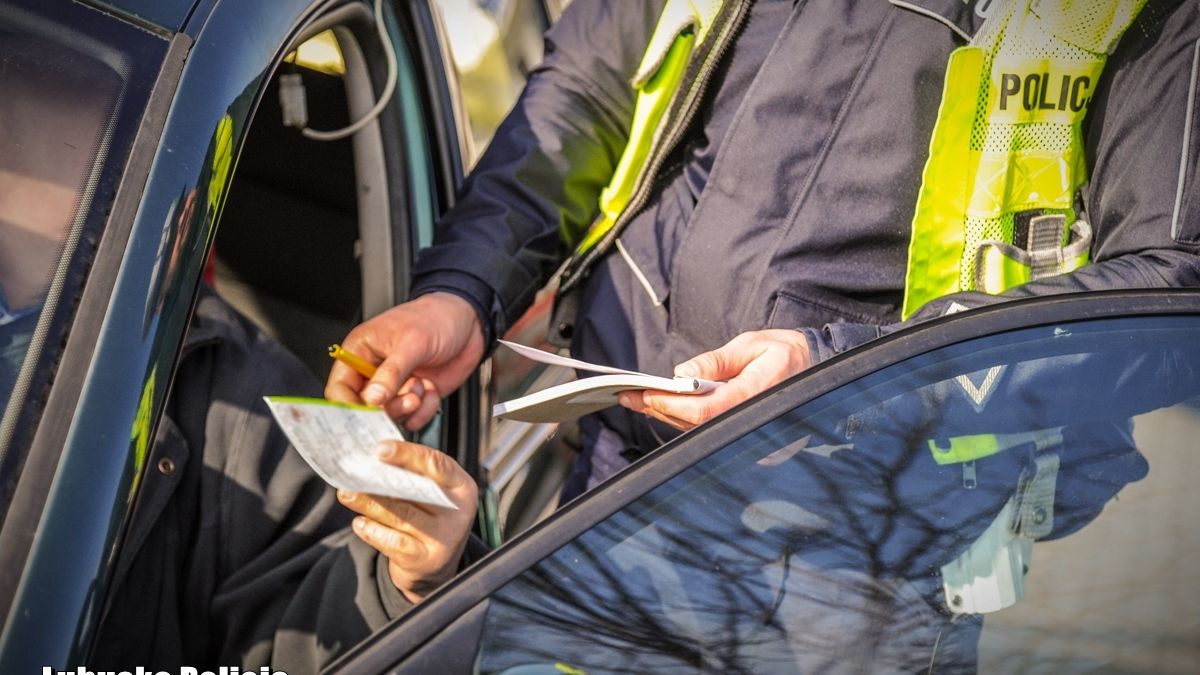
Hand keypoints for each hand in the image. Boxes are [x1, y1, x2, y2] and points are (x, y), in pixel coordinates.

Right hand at [325, 292, 484, 430]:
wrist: (469, 321)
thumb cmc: (436, 318)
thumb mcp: (412, 342)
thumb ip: (391, 372)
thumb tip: (372, 398)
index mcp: (361, 351)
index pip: (340, 387)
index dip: (348, 405)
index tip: (366, 414)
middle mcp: (374, 371)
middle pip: (363, 408)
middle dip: (386, 408)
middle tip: (406, 399)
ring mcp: (395, 386)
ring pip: (389, 416)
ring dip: (407, 408)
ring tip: (421, 388)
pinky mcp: (414, 396)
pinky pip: (412, 418)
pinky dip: (424, 412)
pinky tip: (431, 392)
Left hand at [337, 440, 478, 603]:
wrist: (435, 563)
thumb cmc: (428, 516)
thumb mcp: (431, 493)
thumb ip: (412, 476)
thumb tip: (375, 458)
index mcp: (461, 486)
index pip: (437, 464)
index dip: (408, 455)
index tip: (380, 450)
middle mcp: (457, 512)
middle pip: (416, 490)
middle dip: (382, 480)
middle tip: (354, 472)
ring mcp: (444, 538)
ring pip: (401, 515)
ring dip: (369, 503)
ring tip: (347, 494)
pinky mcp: (426, 560)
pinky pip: (394, 542)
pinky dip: (373, 531)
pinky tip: (359, 522)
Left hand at [619, 329, 811, 430]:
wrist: (814, 367)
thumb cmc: (783, 352)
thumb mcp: (750, 345)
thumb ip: (716, 361)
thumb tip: (681, 372)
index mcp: (754, 394)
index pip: (706, 409)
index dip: (672, 404)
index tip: (647, 394)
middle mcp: (749, 417)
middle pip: (695, 423)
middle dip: (659, 409)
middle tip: (628, 396)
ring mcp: (745, 426)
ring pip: (696, 428)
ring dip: (664, 414)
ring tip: (636, 400)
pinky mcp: (740, 427)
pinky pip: (705, 426)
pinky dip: (679, 416)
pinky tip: (660, 405)